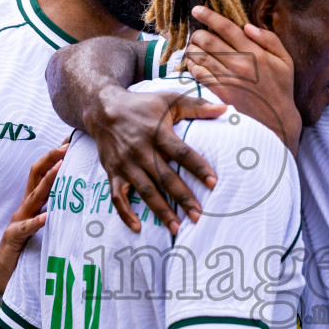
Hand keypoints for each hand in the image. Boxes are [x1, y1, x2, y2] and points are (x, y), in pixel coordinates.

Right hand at [0, 141, 68, 295]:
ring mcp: (18, 220)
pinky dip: (37, 221)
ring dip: (48, 181)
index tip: (70, 141)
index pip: (43, 172)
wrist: (0, 271)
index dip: (55, 156)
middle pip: (36, 175)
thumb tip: (78, 198)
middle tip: (67, 145)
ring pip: (33, 196)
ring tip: (61, 168)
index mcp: (33, 202)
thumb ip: (55, 210)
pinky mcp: (14, 237)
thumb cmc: (26, 247)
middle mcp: (25, 206)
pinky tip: (47, 217)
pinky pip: (27, 228)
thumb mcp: (43, 224)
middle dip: (51, 158)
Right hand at [87, 89, 223, 236]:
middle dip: (183, 198)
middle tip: (199, 215)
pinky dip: (125, 213)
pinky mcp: (113, 173)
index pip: (181, 153)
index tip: (213, 183)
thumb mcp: (169, 100)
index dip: (198, 168)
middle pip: (165, 178)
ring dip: (161, 211)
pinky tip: (138, 227)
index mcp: (157, 133)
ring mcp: (125, 164)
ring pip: (146, 191)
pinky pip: (117, 197)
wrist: (103, 109)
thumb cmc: (142, 105)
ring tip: (177, 228)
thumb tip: (225, 108)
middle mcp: (141, 150)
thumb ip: (197, 106)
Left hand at [186, 5, 300, 152]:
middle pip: (208, 39)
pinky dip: (193, 66)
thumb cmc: (281, 88)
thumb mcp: (285, 60)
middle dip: (198, 33)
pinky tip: (195, 64)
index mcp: (255, 52)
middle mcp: (239, 64)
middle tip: (197, 34)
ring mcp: (227, 79)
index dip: (209, 16)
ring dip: (193, 48)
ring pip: (199, 55)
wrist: (276, 120)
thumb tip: (248, 27)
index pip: (226, 28)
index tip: (197, 9)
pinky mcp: (219, 92)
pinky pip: (198, 74)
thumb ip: (269, 40)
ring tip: (194, 47)